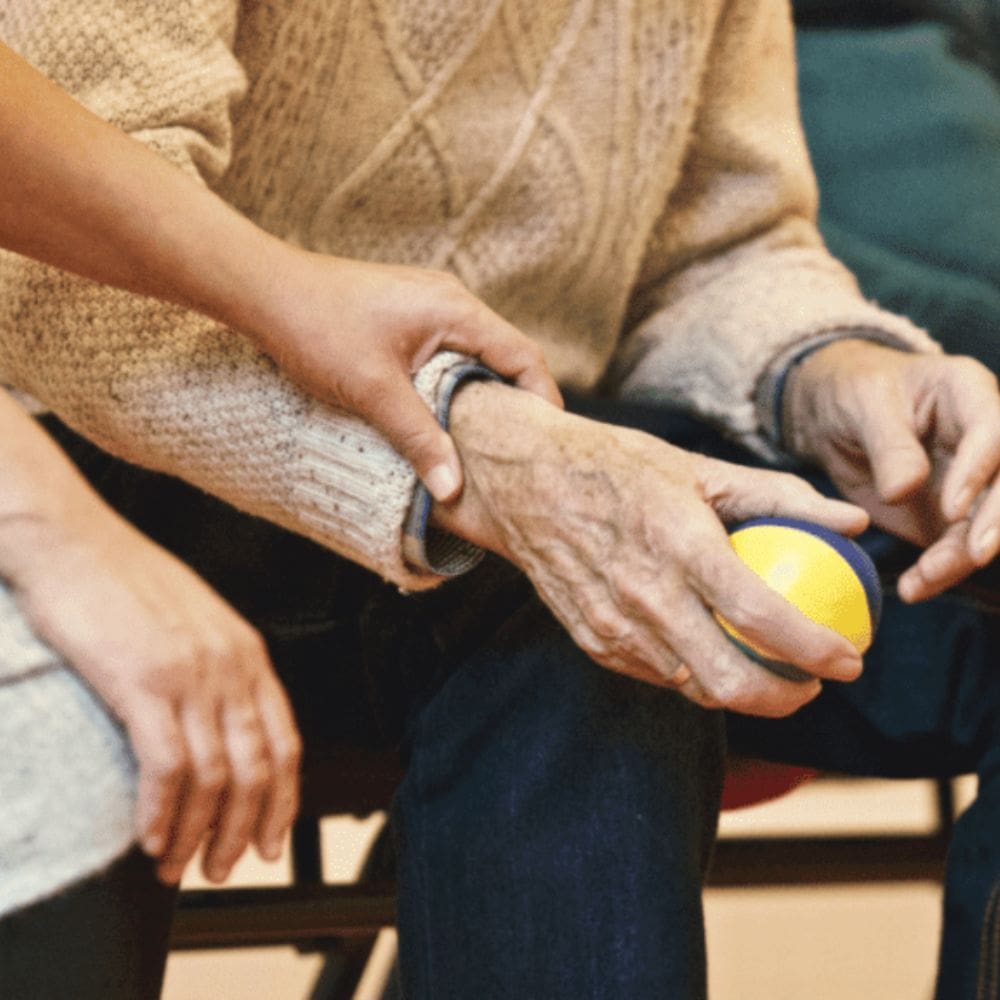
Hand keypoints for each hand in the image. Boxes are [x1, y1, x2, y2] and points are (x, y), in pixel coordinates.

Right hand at [3, 497, 301, 885]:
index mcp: (248, 653)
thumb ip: (217, 669)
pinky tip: (149, 837)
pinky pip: (166, 766)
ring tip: (178, 867)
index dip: (282, 801)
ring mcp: (189, 674)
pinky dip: (161, 813)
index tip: (270, 842)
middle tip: (223, 869)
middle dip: (243, 831)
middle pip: (257, 769)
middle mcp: (230, 666)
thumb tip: (221, 725)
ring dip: (198, 834)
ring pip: (214, 777)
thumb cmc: (124, 581)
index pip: (285, 743)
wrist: (72, 541)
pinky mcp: (142, 681)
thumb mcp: (194, 621)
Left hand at [244, 251, 562, 501]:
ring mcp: (428, 305)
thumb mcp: (373, 391)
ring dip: (483, 395)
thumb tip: (453, 489)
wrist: (262, 290)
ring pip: (476, 356)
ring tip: (486, 443)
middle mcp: (450, 301)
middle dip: (516, 403)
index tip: (547, 443)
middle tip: (520, 451)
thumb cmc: (317, 328)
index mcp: (456, 310)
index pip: (523, 356)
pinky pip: (449, 352)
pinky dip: (456, 384)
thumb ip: (419, 438)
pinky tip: (444, 416)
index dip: (542, 400)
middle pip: (505, 356)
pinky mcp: (407, 315)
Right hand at [434, 383, 869, 717]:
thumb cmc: (616, 466)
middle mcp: (644, 594)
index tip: (850, 659)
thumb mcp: (699, 467)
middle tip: (813, 683)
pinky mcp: (592, 639)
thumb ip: (780, 496)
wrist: (524, 481)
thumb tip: (853, 520)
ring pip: (693, 688)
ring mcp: (613, 625)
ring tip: (769, 670)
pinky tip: (711, 651)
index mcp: (679, 543)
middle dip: (786, 698)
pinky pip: (657, 674)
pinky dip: (693, 674)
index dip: (816, 649)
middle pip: (728, 680)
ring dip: (741, 691)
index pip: (760, 616)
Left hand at [784, 340, 999, 601]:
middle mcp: (984, 440)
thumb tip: (903, 490)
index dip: (979, 471)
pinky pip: (956, 549)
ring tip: (924, 579)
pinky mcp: (952, 517)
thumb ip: (888, 444)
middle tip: (972, 554)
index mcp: (968, 393)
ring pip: (987, 526)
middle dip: (994, 522)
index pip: (993, 433)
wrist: (834, 416)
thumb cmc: (853, 392)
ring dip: (963, 558)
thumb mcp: (863, 404)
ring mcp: (973, 481)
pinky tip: (914, 588)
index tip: (951, 508)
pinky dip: (939, 573)